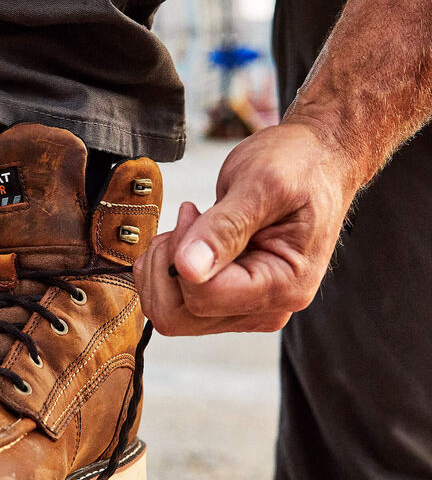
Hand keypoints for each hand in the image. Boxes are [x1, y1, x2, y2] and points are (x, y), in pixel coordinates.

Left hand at [133, 123, 354, 334]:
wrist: (315, 162)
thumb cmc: (299, 167)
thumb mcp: (261, 184)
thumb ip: (224, 228)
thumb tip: (189, 269)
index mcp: (283, 287)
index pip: (202, 297)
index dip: (181, 256)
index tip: (192, 213)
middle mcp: (265, 308)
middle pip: (177, 317)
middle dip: (165, 267)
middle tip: (186, 222)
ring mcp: (244, 308)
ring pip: (170, 313)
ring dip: (164, 267)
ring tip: (191, 226)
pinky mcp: (227, 299)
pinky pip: (175, 302)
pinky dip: (166, 269)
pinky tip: (190, 239)